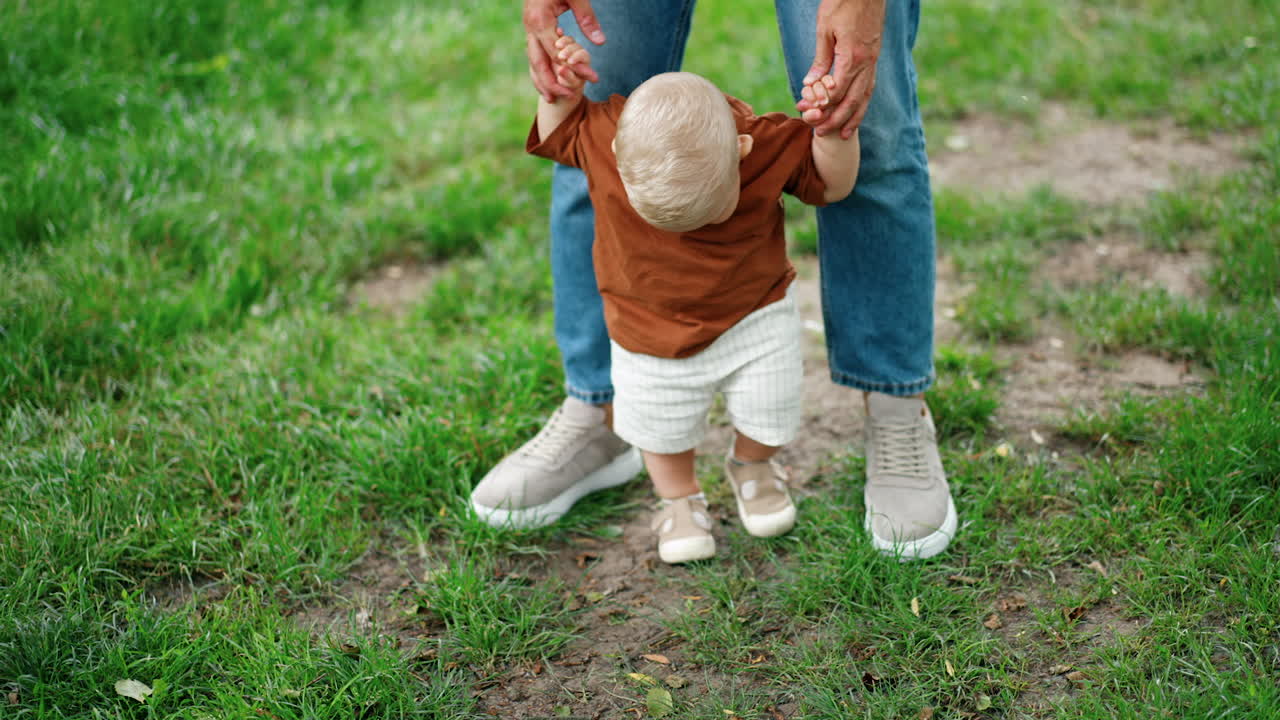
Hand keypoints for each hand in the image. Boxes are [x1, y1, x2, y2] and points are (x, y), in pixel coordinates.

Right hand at [525, 0, 604, 101]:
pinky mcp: (531, 29)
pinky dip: (539, 70)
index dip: (574, 67)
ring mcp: (528, 29)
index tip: (593, 77)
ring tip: (552, 99)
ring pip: (532, 61)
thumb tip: (600, 42)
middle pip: (538, 63)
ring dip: (541, 81)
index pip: (558, 52)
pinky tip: (547, 82)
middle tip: (570, 97)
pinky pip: (533, 55)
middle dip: (552, 83)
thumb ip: (587, 18)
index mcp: (540, 20)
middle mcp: (530, 27)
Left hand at [794, 0, 885, 137]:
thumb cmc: (842, 3)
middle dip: (836, 120)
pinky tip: (855, 110)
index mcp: (852, 57)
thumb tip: (811, 84)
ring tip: (842, 134)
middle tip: (820, 134)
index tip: (806, 113)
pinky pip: (869, 86)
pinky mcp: (874, 57)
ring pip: (865, 97)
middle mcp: (866, 63)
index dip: (821, 106)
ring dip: (853, 117)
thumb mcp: (825, 30)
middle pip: (852, 100)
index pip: (836, 92)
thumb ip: (821, 59)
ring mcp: (873, 61)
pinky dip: (862, 102)